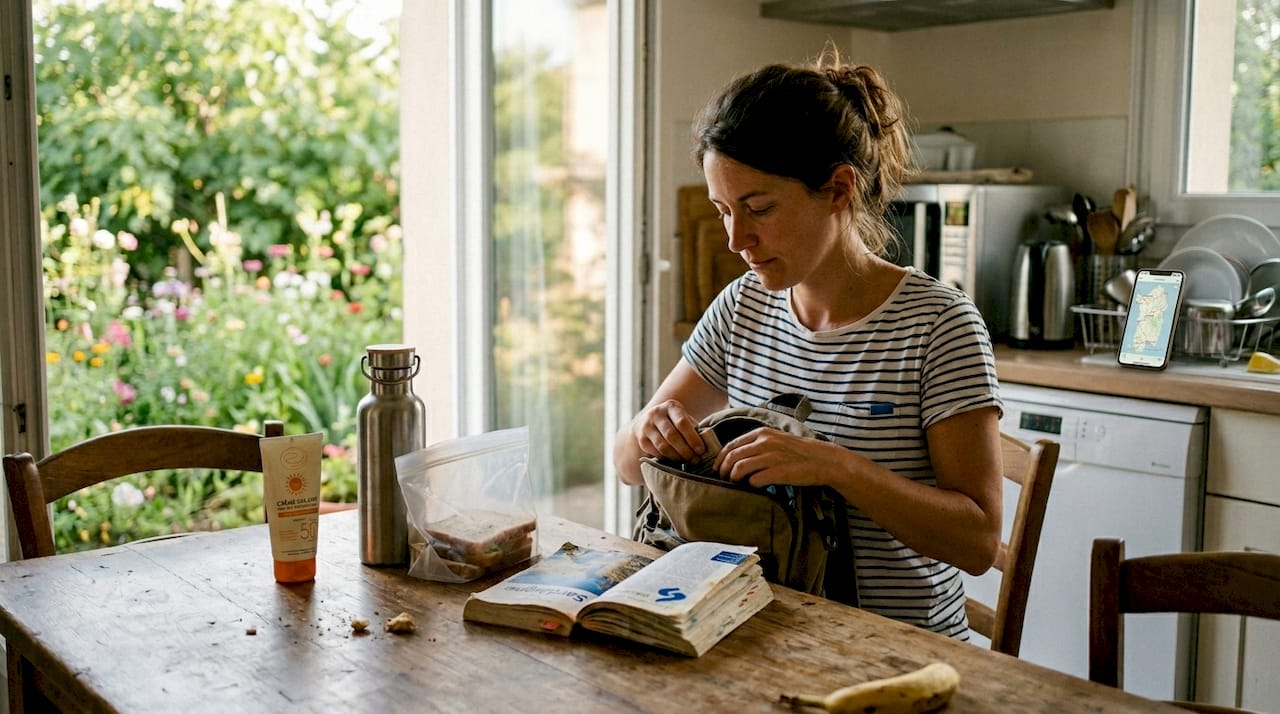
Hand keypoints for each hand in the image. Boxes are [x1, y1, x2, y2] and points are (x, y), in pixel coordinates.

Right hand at [631, 399, 704, 463]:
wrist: (647, 422)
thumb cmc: (673, 423)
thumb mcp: (682, 418)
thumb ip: (692, 428)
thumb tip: (707, 444)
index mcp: (671, 406)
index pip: (682, 422)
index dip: (692, 438)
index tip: (701, 450)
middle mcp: (656, 414)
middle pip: (672, 436)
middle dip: (685, 450)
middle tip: (695, 460)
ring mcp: (646, 426)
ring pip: (663, 446)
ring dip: (676, 457)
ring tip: (686, 461)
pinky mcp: (641, 439)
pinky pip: (656, 452)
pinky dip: (667, 459)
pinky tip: (675, 461)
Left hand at [714, 427, 843, 487]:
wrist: (823, 460)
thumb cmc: (799, 452)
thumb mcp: (777, 439)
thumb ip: (759, 444)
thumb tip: (737, 456)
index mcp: (762, 433)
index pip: (731, 445)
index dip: (720, 458)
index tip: (717, 468)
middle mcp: (765, 442)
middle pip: (732, 457)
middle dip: (723, 470)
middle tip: (723, 479)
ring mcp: (771, 457)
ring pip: (739, 468)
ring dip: (733, 478)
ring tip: (735, 484)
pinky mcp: (778, 472)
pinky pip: (754, 480)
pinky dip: (750, 484)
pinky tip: (753, 487)